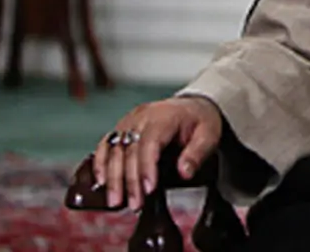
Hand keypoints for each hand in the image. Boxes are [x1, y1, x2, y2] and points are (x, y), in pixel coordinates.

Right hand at [92, 95, 221, 210]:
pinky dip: (100, 163)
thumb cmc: (200, 121)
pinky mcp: (122, 127)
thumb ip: (197, 154)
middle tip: (134, 204)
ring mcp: (129, 121)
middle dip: (130, 180)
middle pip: (130, 150)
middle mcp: (143, 116)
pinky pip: (106, 144)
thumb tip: (184, 172)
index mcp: (164, 116)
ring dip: (113, 177)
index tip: (148, 189)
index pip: (150, 143)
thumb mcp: (209, 135)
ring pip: (114, 149)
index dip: (147, 168)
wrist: (193, 106)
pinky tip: (102, 182)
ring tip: (116, 201)